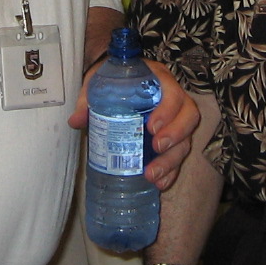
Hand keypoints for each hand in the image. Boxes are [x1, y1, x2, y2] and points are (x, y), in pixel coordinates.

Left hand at [69, 59, 200, 189]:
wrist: (115, 85)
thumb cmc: (111, 82)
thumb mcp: (98, 85)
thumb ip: (87, 101)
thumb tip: (76, 121)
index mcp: (158, 81)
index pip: (173, 93)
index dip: (168, 111)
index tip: (151, 127)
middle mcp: (173, 99)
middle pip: (189, 116)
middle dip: (176, 136)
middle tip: (156, 149)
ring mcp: (175, 120)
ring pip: (186, 140)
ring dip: (171, 160)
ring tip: (152, 175)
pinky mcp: (173, 138)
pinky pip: (179, 155)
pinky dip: (171, 171)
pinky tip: (159, 183)